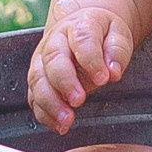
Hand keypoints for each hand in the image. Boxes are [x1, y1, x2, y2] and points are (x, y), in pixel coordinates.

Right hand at [27, 2, 133, 133]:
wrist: (82, 28)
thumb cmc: (101, 34)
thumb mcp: (117, 34)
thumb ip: (118, 50)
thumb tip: (114, 71)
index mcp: (78, 26)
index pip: (82, 39)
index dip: (91, 59)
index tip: (103, 78)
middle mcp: (55, 41)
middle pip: (53, 60)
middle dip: (64, 82)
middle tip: (79, 100)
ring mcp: (42, 60)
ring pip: (37, 79)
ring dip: (50, 102)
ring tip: (66, 120)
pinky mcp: (38, 78)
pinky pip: (34, 97)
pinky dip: (43, 113)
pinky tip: (58, 125)